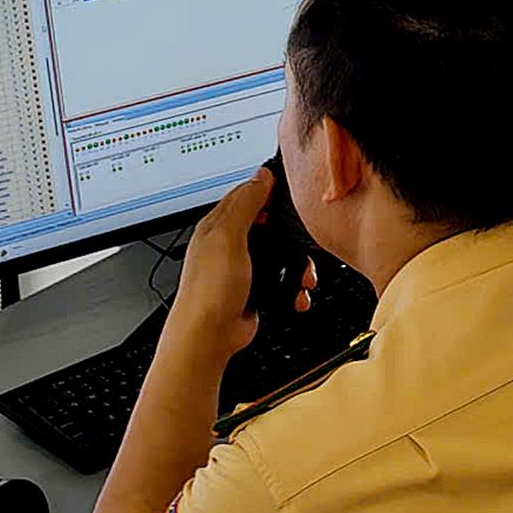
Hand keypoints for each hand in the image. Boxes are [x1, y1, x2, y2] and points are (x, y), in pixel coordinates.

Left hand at [163, 165, 309, 364]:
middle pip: (267, 224)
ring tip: (303, 275)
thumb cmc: (209, 290)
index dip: (267, 189)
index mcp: (216, 226)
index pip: (244, 194)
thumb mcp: (228, 237)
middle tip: (302, 237)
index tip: (291, 189)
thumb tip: (261, 176)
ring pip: (278, 254)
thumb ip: (246, 204)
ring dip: (296, 264)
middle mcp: (228, 245)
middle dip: (288, 232)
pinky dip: (293, 287)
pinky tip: (296, 294)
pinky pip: (280, 280)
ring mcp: (241, 268)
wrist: (209, 336)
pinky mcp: (254, 289)